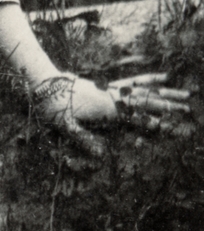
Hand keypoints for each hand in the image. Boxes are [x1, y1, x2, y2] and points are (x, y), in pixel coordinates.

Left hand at [32, 72, 193, 151]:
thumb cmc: (49, 105)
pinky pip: (132, 81)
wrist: (41, 82)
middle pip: (146, 102)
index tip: (175, 128)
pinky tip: (162, 76)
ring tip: (186, 92)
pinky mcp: (107, 85)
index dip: (155, 124)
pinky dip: (149, 79)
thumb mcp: (62, 125)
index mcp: (106, 109)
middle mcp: (112, 97)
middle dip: (169, 107)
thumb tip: (101, 155)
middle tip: (191, 110)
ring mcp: (111, 90)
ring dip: (166, 92)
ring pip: (145, 90)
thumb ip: (82, 139)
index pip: (136, 118)